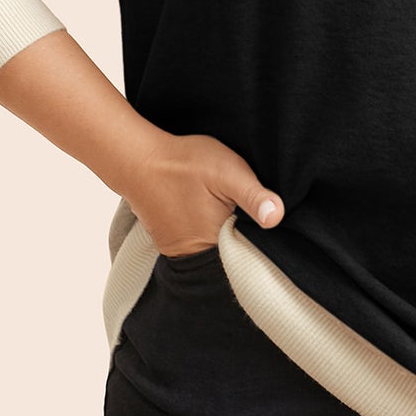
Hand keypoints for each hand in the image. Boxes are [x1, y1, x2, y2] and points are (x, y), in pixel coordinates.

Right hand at [118, 130, 285, 257]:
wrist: (138, 159)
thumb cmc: (183, 163)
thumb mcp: (228, 172)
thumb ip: (254, 196)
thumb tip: (277, 218)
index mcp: (214, 245)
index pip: (250, 256)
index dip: (261, 240)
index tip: (264, 221)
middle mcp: (194, 256)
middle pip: (231, 255)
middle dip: (242, 238)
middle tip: (243, 210)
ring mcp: (177, 251)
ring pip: (213, 250)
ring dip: (223, 234)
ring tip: (226, 210)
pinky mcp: (168, 241)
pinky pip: (195, 243)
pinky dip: (205, 231)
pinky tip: (208, 211)